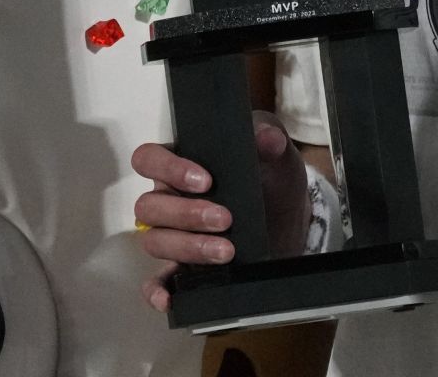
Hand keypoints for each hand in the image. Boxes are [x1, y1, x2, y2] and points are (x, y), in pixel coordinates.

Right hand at [130, 111, 308, 311]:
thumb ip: (270, 138)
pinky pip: (156, 281)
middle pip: (149, 206)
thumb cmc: (270, 177)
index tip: (205, 181)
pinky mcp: (184, 267)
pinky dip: (157, 290)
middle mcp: (168, 199)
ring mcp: (174, 235)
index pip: (149, 159)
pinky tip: (169, 298)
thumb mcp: (275, 154)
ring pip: (155, 241)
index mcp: (180, 165)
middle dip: (186, 214)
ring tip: (226, 252)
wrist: (289, 219)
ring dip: (188, 247)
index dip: (168, 169)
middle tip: (225, 219)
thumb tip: (266, 138)